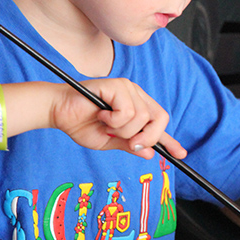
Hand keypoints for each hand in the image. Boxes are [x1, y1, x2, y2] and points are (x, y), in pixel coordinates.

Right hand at [50, 78, 185, 159]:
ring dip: (122, 130)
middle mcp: (137, 96)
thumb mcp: (109, 141)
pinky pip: (128, 111)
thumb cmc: (81, 124)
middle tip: (130, 143)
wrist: (58, 112)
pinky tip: (101, 115)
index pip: (159, 124)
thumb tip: (150, 153)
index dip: (170, 140)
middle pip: (160, 119)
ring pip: (142, 118)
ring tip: (105, 124)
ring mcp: (128, 88)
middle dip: (147, 137)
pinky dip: (114, 120)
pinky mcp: (118, 85)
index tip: (181, 154)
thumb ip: (129, 145)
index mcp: (137, 107)